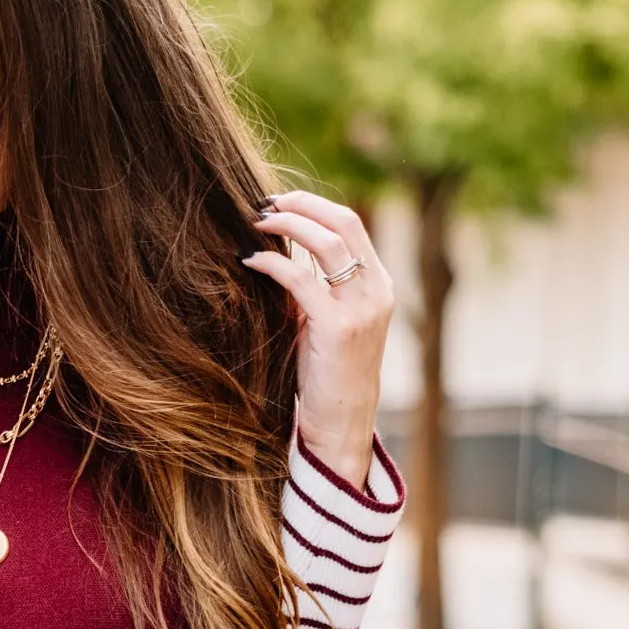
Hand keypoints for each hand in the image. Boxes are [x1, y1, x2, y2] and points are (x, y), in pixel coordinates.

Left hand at [243, 190, 395, 490]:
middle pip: (343, 222)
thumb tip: (274, 254)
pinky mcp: (339, 328)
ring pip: (327, 242)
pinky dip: (274, 264)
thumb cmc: (326, 377)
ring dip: (288, 224)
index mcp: (378, 284)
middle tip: (263, 204)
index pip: (350, 224)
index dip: (314, 205)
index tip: (280, 202)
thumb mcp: (323, 324)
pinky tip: (251, 261)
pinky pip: (302, 280)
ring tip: (256, 223)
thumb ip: (312, 290)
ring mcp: (363, 308)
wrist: (341, 425)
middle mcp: (376, 290)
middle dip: (301, 205)